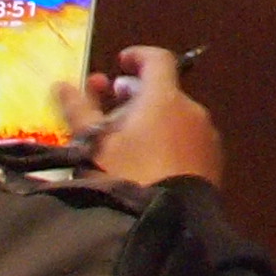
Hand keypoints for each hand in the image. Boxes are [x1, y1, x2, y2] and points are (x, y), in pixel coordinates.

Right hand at [62, 47, 220, 189]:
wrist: (166, 219)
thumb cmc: (125, 173)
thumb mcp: (93, 143)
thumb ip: (80, 110)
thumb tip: (63, 84)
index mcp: (166, 97)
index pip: (158, 60)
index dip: (138, 57)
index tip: (119, 62)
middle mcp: (192, 109)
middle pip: (165, 90)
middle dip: (138, 92)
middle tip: (112, 100)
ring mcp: (206, 135)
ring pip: (176, 115)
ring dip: (152, 116)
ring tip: (126, 133)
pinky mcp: (212, 160)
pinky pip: (186, 138)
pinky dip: (167, 136)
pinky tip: (149, 156)